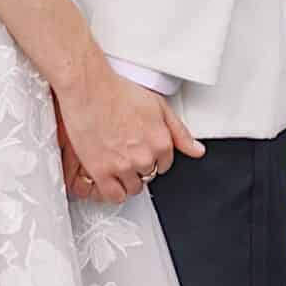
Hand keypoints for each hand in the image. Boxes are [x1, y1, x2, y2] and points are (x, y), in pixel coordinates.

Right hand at [56, 61, 203, 201]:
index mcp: (161, 141)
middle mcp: (145, 156)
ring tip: (117, 163)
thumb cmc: (118, 92)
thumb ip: (180, 132)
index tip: (142, 149)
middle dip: (140, 165)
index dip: (153, 156)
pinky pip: (114, 195)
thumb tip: (197, 150)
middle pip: (149, 175)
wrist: (89, 90)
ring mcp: (123, 166)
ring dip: (127, 179)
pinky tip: (110, 179)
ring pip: (133, 187)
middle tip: (127, 151)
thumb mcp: (159, 106)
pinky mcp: (102, 172)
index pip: (165, 163)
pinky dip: (114, 191)